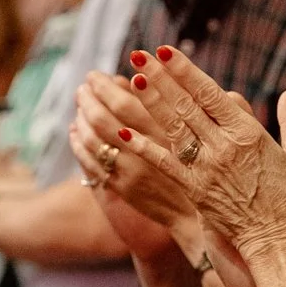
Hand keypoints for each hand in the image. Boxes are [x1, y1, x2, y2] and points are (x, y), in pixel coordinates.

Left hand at [71, 73, 196, 231]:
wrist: (201, 212)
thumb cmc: (209, 164)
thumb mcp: (204, 129)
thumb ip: (180, 99)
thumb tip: (145, 77)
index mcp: (166, 133)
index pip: (124, 102)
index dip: (104, 85)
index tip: (95, 74)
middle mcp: (144, 153)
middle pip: (102, 119)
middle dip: (89, 97)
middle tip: (84, 85)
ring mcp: (131, 172)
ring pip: (93, 139)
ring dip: (82, 117)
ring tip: (81, 104)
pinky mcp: (123, 188)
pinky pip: (91, 162)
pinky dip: (78, 143)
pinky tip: (76, 131)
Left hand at [121, 48, 285, 261]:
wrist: (281, 248)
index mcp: (251, 134)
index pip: (211, 93)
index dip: (186, 70)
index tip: (167, 51)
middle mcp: (225, 147)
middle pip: (185, 104)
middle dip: (161, 77)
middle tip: (139, 55)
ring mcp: (207, 169)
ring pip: (172, 127)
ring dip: (150, 102)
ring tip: (132, 79)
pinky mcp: (195, 192)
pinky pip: (165, 164)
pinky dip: (144, 147)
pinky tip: (124, 133)